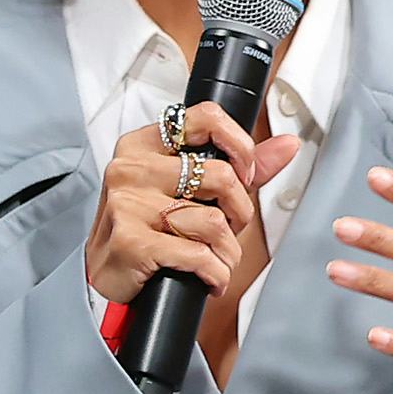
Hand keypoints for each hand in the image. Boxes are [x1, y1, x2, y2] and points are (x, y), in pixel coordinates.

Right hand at [86, 104, 299, 309]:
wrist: (105, 274)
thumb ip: (237, 166)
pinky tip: (206, 276)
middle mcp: (131, 168)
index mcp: (143, 145)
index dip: (240, 146)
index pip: (206, 117)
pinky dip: (214, 273)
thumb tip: (287, 144)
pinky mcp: (132, 241)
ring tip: (214, 258)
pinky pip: (199, 255)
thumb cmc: (147, 227)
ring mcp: (128, 204)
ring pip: (214, 222)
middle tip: (227, 228)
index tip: (244, 175)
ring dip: (227, 252)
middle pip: (221, 176)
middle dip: (239, 212)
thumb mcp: (187, 189)